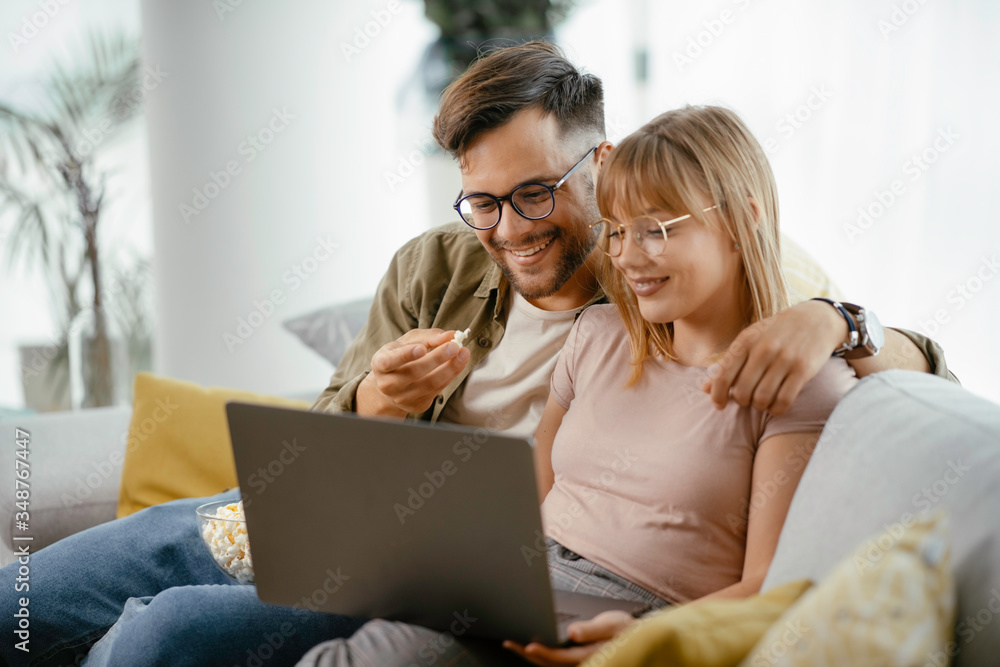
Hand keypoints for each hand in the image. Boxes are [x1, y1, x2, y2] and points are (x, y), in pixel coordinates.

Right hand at [357, 329, 470, 416]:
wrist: (391, 385)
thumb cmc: (400, 356)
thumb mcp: (407, 342)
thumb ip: (428, 336)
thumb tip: (450, 335)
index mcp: (380, 364)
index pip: (389, 361)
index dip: (405, 355)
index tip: (422, 348)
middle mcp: (387, 384)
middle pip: (414, 372)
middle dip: (437, 358)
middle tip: (454, 346)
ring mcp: (401, 398)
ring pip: (429, 384)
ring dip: (450, 368)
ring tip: (463, 354)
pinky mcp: (416, 406)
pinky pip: (437, 390)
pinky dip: (450, 376)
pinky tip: (459, 364)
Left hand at [502, 610, 634, 665]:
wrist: (634, 636)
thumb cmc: (624, 629)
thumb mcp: (612, 625)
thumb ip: (591, 629)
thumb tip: (572, 632)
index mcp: (590, 655)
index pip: (561, 658)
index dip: (544, 653)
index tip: (528, 647)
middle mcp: (582, 663)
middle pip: (550, 663)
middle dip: (528, 654)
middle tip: (509, 642)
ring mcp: (578, 663)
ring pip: (549, 664)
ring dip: (530, 655)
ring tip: (511, 643)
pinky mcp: (575, 660)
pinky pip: (554, 661)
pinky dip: (539, 654)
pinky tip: (528, 646)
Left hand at [701, 300, 846, 414]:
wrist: (816, 319)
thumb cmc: (776, 333)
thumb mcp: (750, 340)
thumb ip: (728, 364)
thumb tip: (705, 389)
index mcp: (746, 342)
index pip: (723, 376)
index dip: (718, 395)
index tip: (720, 405)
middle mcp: (763, 350)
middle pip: (742, 392)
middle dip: (742, 401)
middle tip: (748, 399)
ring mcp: (784, 359)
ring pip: (762, 399)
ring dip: (760, 406)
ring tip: (762, 401)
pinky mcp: (803, 369)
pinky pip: (784, 400)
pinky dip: (776, 409)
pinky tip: (776, 406)